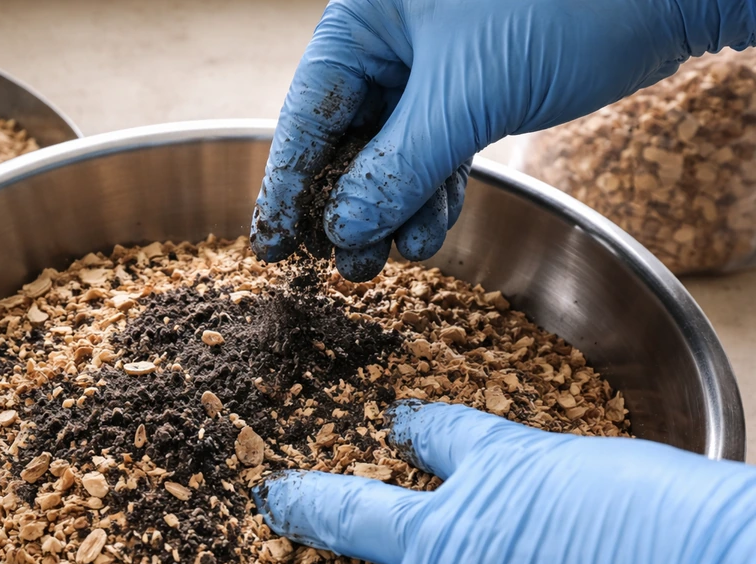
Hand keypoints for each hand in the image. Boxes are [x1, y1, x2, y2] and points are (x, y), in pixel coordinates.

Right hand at [251, 0, 755, 280]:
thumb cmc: (563, 9)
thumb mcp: (464, 96)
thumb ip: (396, 168)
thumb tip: (342, 228)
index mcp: (369, 14)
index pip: (310, 108)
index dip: (289, 181)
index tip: (273, 242)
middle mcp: (392, 38)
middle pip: (346, 138)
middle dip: (345, 206)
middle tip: (336, 264)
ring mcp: (432, 68)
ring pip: (390, 155)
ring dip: (388, 212)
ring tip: (382, 261)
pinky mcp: (469, 93)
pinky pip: (432, 156)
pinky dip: (429, 198)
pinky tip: (426, 234)